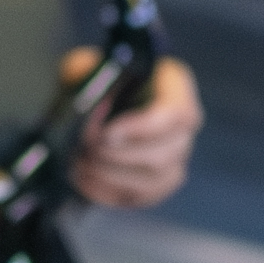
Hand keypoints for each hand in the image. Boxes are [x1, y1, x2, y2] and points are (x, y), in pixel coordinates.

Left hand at [70, 58, 205, 211]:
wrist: (92, 104)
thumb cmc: (96, 80)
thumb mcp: (89, 65)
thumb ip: (88, 76)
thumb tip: (91, 106)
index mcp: (175, 89)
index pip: (176, 115)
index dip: (141, 129)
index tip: (105, 134)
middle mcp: (183, 128)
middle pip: (164, 154)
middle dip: (119, 156)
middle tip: (85, 149)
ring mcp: (175, 160)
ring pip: (154, 181)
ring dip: (112, 176)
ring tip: (81, 164)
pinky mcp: (158, 184)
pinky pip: (140, 198)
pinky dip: (108, 192)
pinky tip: (83, 179)